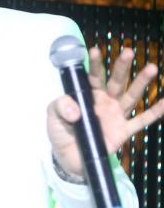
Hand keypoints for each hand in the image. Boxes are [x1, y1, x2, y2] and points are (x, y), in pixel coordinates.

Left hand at [48, 46, 163, 175]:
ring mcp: (116, 115)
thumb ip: (61, 107)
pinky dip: (155, 113)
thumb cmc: (61, 132)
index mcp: (88, 95)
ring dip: (141, 82)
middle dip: (121, 67)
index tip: (94, 50)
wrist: (68, 157)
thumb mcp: (53, 116)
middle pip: (115, 82)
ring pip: (131, 96)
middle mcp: (104, 101)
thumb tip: (76, 111)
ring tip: (152, 68)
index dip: (93, 64)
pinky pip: (141, 121)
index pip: (92, 77)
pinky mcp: (123, 131)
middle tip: (128, 52)